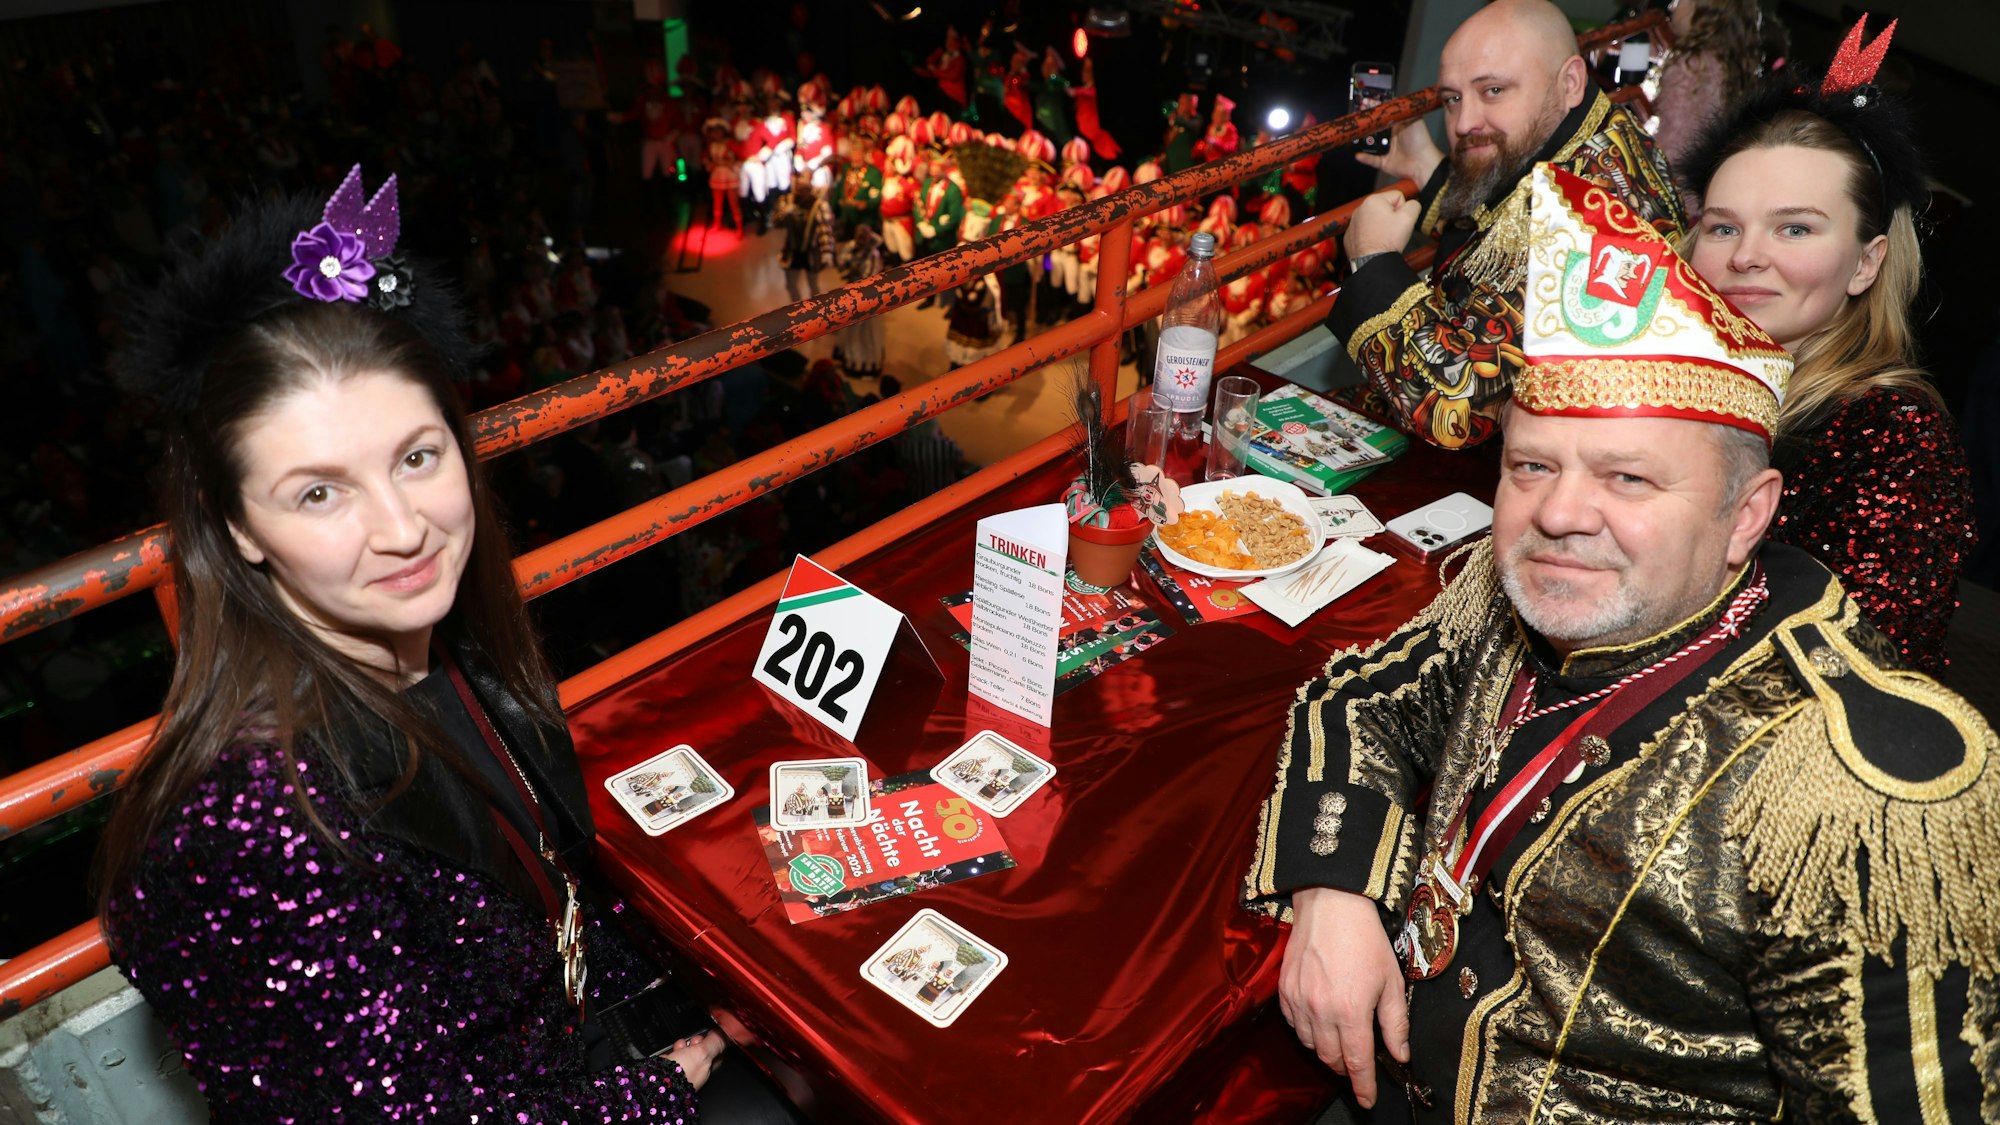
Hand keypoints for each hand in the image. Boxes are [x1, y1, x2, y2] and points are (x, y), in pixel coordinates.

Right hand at [660, 1029, 726, 1089]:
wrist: (656, 1081)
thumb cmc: (681, 1074)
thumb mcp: (703, 1053)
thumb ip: (714, 1042)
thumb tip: (726, 1033)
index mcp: (707, 1069)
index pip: (715, 1052)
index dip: (714, 1041)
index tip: (711, 1034)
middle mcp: (694, 1070)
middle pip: (699, 1048)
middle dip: (696, 1042)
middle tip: (694, 1042)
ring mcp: (680, 1068)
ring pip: (685, 1049)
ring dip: (683, 1044)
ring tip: (681, 1047)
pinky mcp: (667, 1066)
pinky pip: (672, 1053)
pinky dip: (671, 1049)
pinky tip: (671, 1051)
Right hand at [1278, 886, 1409, 1107]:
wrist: (1330, 904)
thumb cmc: (1364, 938)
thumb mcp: (1391, 980)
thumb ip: (1395, 1023)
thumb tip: (1400, 1054)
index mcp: (1351, 1011)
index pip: (1357, 1063)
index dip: (1363, 1087)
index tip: (1367, 1099)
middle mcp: (1321, 1011)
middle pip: (1331, 1058)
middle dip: (1346, 1067)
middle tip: (1358, 1060)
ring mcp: (1298, 1001)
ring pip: (1310, 1045)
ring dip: (1326, 1049)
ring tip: (1340, 1037)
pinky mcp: (1284, 990)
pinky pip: (1293, 1024)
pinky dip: (1307, 1030)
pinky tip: (1319, 1019)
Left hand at [1341, 190, 1421, 259]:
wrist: (1372, 261)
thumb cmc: (1386, 242)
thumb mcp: (1409, 218)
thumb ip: (1414, 205)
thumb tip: (1412, 204)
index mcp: (1373, 200)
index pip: (1398, 196)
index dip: (1403, 209)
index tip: (1399, 222)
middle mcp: (1360, 209)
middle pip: (1386, 207)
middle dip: (1392, 217)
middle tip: (1392, 231)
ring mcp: (1354, 222)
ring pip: (1376, 219)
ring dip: (1382, 226)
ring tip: (1384, 237)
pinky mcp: (1352, 234)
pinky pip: (1367, 230)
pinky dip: (1372, 235)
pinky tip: (1376, 241)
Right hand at [1356, 118, 1444, 186]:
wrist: (1422, 162)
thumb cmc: (1420, 140)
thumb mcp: (1414, 119)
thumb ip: (1405, 110)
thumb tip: (1394, 100)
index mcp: (1399, 127)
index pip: (1384, 119)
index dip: (1376, 115)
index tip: (1366, 110)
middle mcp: (1392, 138)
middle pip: (1376, 131)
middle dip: (1366, 127)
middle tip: (1355, 122)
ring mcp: (1388, 150)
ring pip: (1372, 145)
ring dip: (1363, 142)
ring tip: (1354, 136)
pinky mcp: (1384, 162)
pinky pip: (1372, 160)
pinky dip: (1365, 158)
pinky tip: (1358, 155)